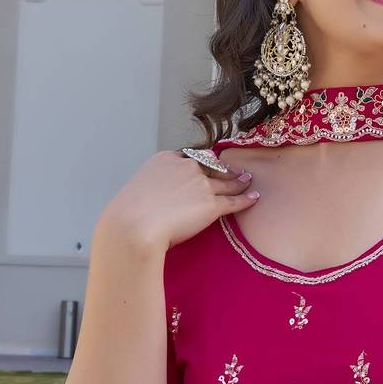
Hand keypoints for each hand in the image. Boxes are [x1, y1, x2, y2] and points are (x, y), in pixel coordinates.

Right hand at [97, 148, 259, 255]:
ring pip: (227, 182)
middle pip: (212, 165)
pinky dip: (246, 199)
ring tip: (248, 180)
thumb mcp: (138, 190)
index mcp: (166, 159)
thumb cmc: (128, 216)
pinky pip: (234, 201)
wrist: (134, 227)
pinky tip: (254, 197)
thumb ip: (154, 188)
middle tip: (235, 170)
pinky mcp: (211, 205)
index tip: (209, 164)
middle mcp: (186, 167)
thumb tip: (157, 199)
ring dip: (239, 180)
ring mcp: (201, 185)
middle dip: (224, 168)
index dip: (202, 161)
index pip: (190, 156)